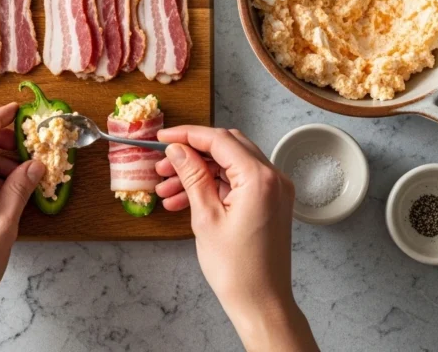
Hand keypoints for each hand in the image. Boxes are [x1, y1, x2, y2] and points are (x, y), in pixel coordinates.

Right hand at [155, 126, 317, 351]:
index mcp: (259, 178)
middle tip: (163, 165)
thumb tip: (178, 150)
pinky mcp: (270, 203)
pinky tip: (183, 200)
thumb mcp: (206, 217)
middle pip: (226, 147)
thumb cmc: (237, 269)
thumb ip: (192, 176)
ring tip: (166, 190)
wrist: (261, 302)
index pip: (219, 140)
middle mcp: (273, 178)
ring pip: (229, 165)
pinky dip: (212, 187)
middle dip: (191, 154)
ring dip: (198, 173)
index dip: (187, 135)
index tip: (162, 137)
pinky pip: (238, 183)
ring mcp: (274, 191)